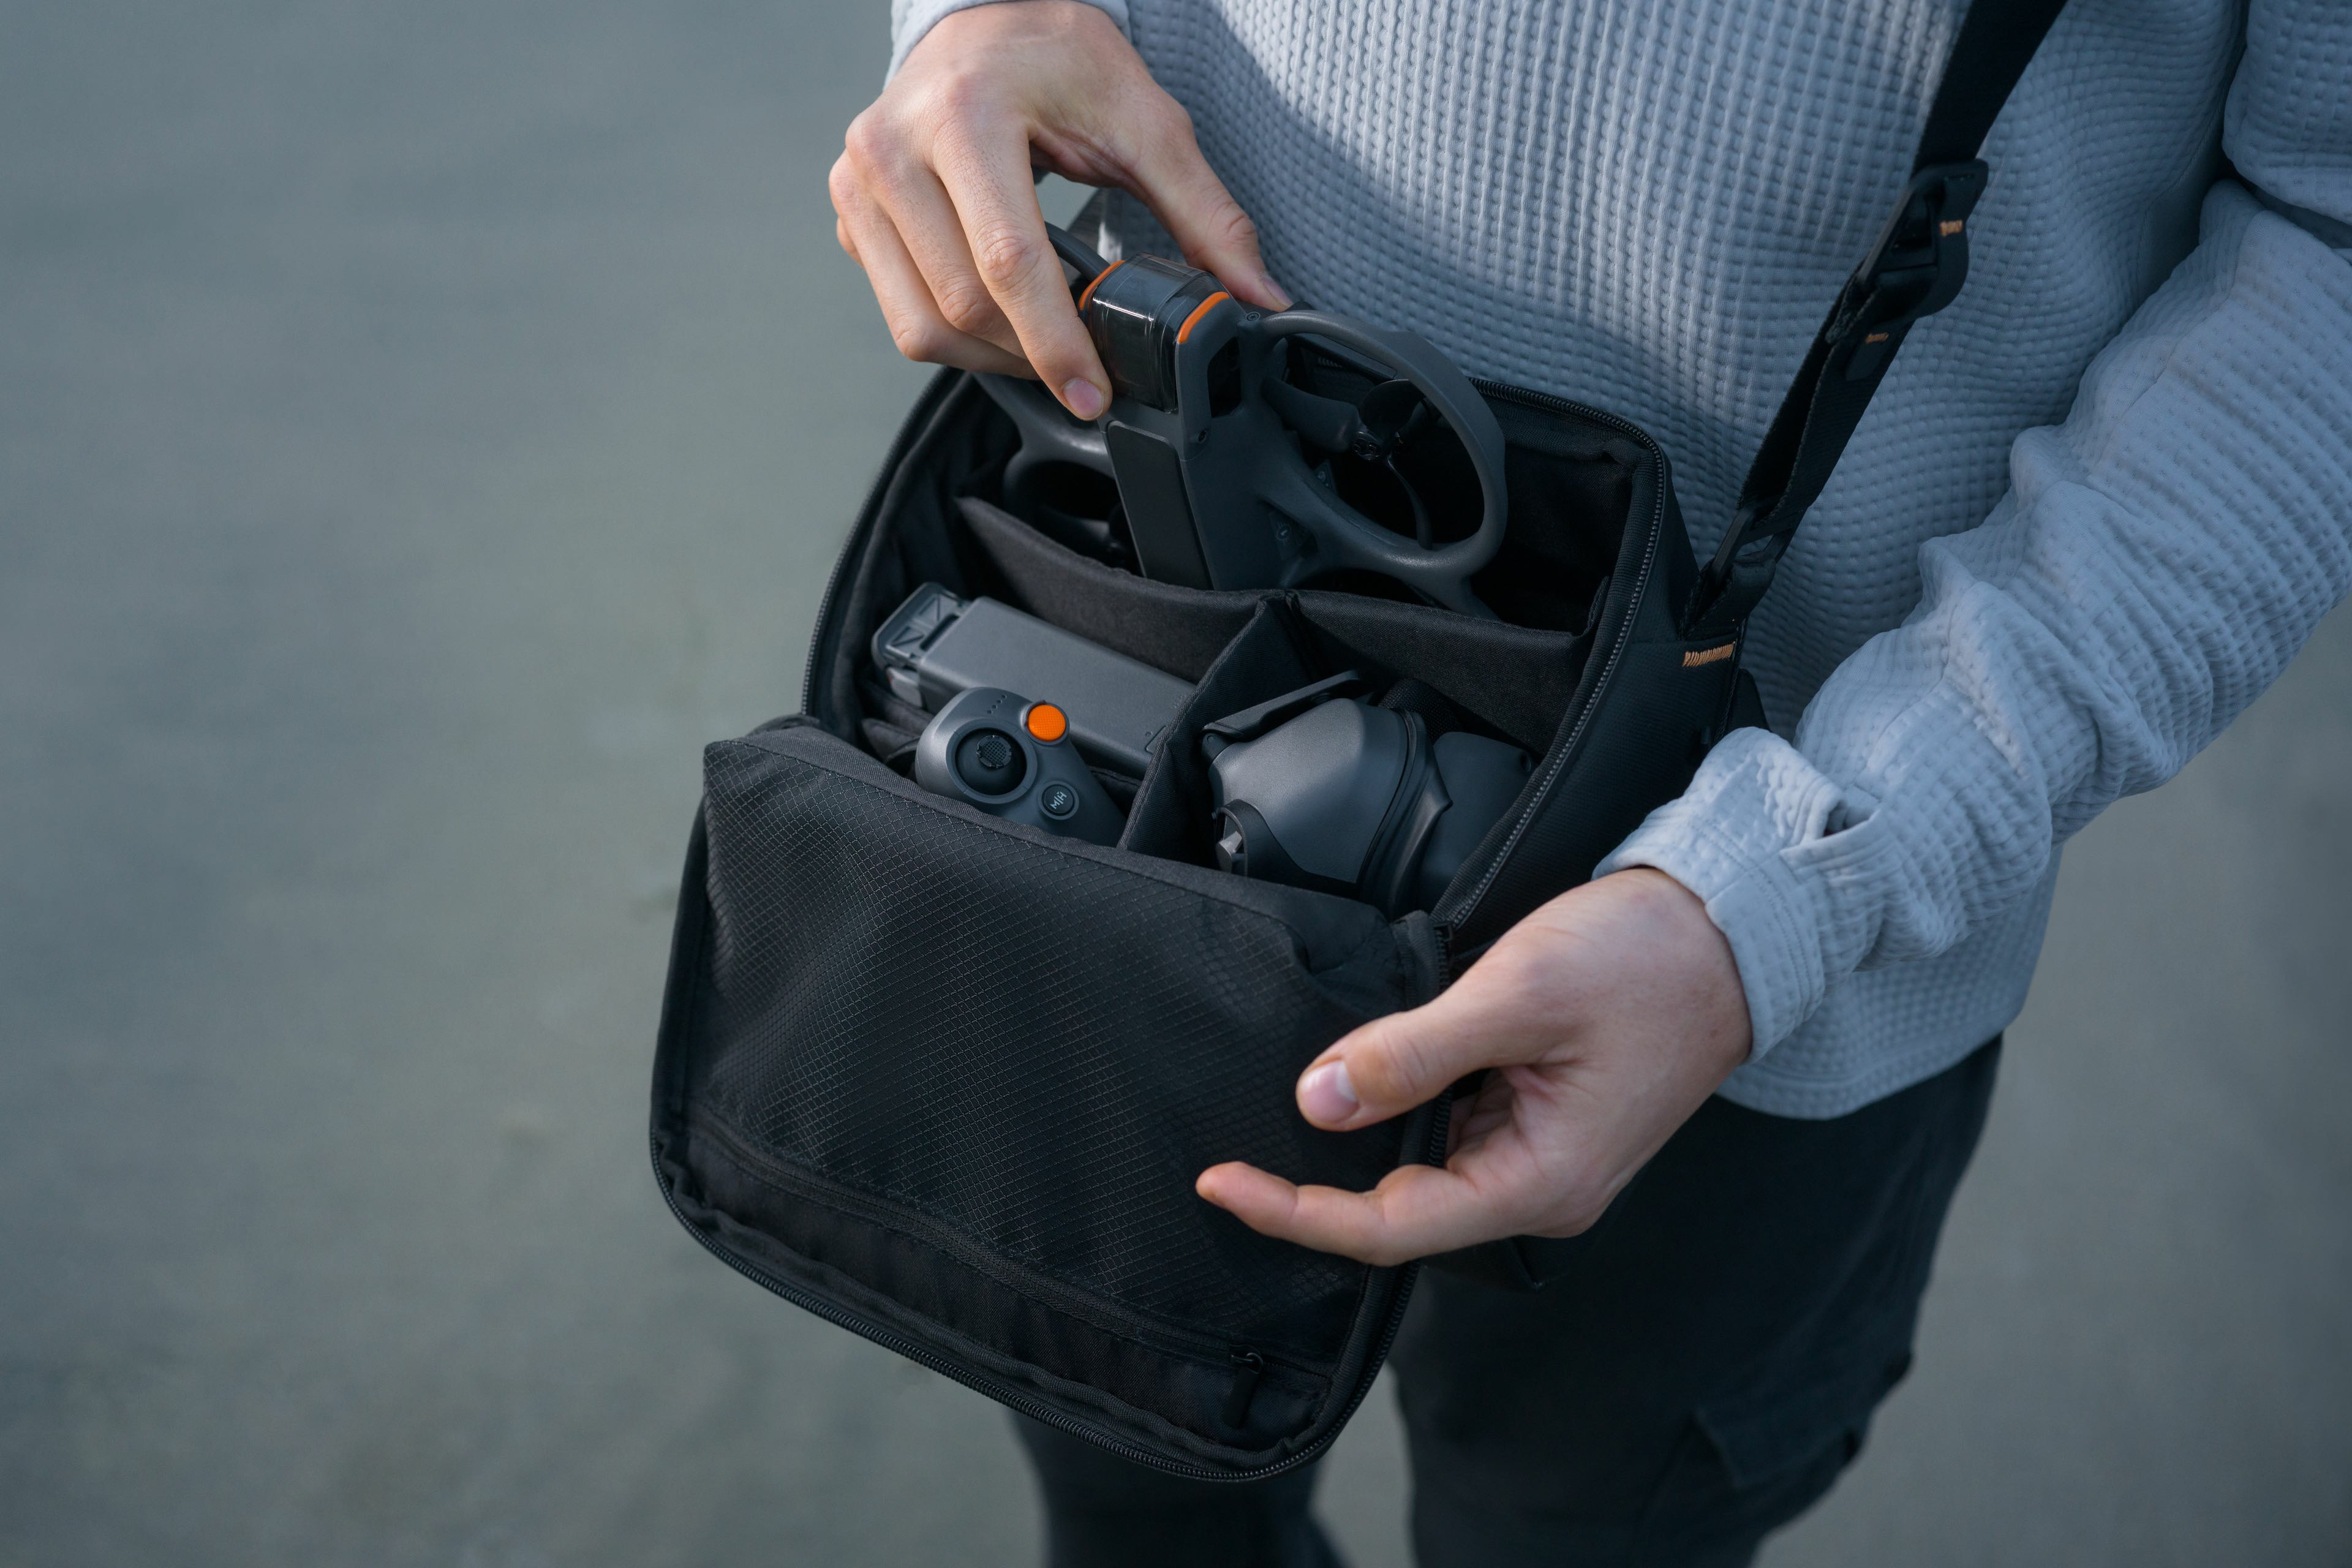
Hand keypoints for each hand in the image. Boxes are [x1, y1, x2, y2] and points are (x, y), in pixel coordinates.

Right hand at [829, 0, 1289, 416]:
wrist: (984, 21)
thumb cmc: (1055, 59)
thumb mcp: (1142, 118)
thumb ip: (1203, 211)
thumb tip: (1253, 293)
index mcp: (963, 117)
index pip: (1009, 262)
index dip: (1056, 342)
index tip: (1093, 392)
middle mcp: (891, 150)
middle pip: (962, 305)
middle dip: (1031, 354)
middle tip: (1084, 365)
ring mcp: (859, 184)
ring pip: (920, 326)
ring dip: (990, 358)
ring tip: (1042, 343)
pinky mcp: (848, 213)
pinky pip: (899, 310)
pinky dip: (954, 333)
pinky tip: (999, 312)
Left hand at [1197, 870, 1752, 1264]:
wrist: (1728, 928)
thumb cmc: (1644, 959)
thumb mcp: (1517, 995)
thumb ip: (1413, 1053)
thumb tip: (1319, 1100)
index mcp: (1541, 1182)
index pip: (1391, 1228)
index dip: (1297, 1214)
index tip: (1220, 1182)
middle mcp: (1539, 1188)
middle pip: (1399, 1210)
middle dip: (1315, 1183)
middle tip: (1228, 1151)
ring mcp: (1540, 1155)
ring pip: (1420, 1167)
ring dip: (1357, 1138)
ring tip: (1282, 1103)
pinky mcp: (1538, 1118)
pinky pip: (1448, 1128)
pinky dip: (1397, 1106)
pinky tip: (1357, 1073)